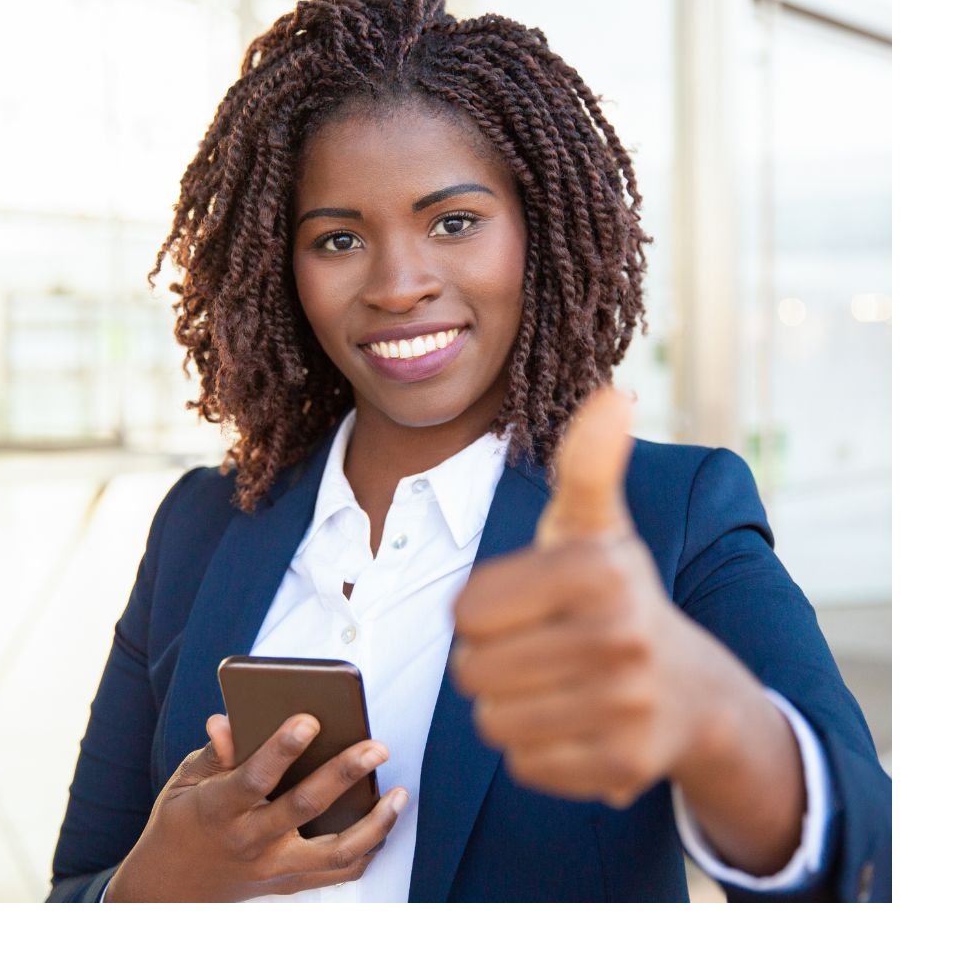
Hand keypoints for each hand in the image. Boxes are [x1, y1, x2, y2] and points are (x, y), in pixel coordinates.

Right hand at [105, 714, 408, 900]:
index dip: (281, 748)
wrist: (170, 889)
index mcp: (219, 809)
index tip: (309, 719)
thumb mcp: (185, 781)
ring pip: (334, 852)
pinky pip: (338, 872)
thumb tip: (226, 719)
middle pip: (304, 808)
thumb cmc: (182, 821)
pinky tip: (386, 819)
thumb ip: (214, 752)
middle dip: (344, 774)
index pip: (254, 777)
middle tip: (376, 747)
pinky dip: (368, 848)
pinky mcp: (289, 882)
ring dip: (374, 824)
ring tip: (400, 793)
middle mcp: (250, 841)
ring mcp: (273, 868)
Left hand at [451, 387, 758, 807]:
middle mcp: (622, 636)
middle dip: (490, 662)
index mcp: (600, 568)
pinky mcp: (625, 768)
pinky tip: (576, 723)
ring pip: (493, 722)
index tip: (527, 606)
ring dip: (509, 706)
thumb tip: (614, 394)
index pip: (467, 611)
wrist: (694, 689)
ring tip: (555, 685)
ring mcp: (628, 707)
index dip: (483, 611)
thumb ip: (588, 463)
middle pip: (473, 670)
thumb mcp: (597, 526)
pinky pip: (525, 764)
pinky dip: (538, 749)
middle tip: (540, 650)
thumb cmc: (616, 594)